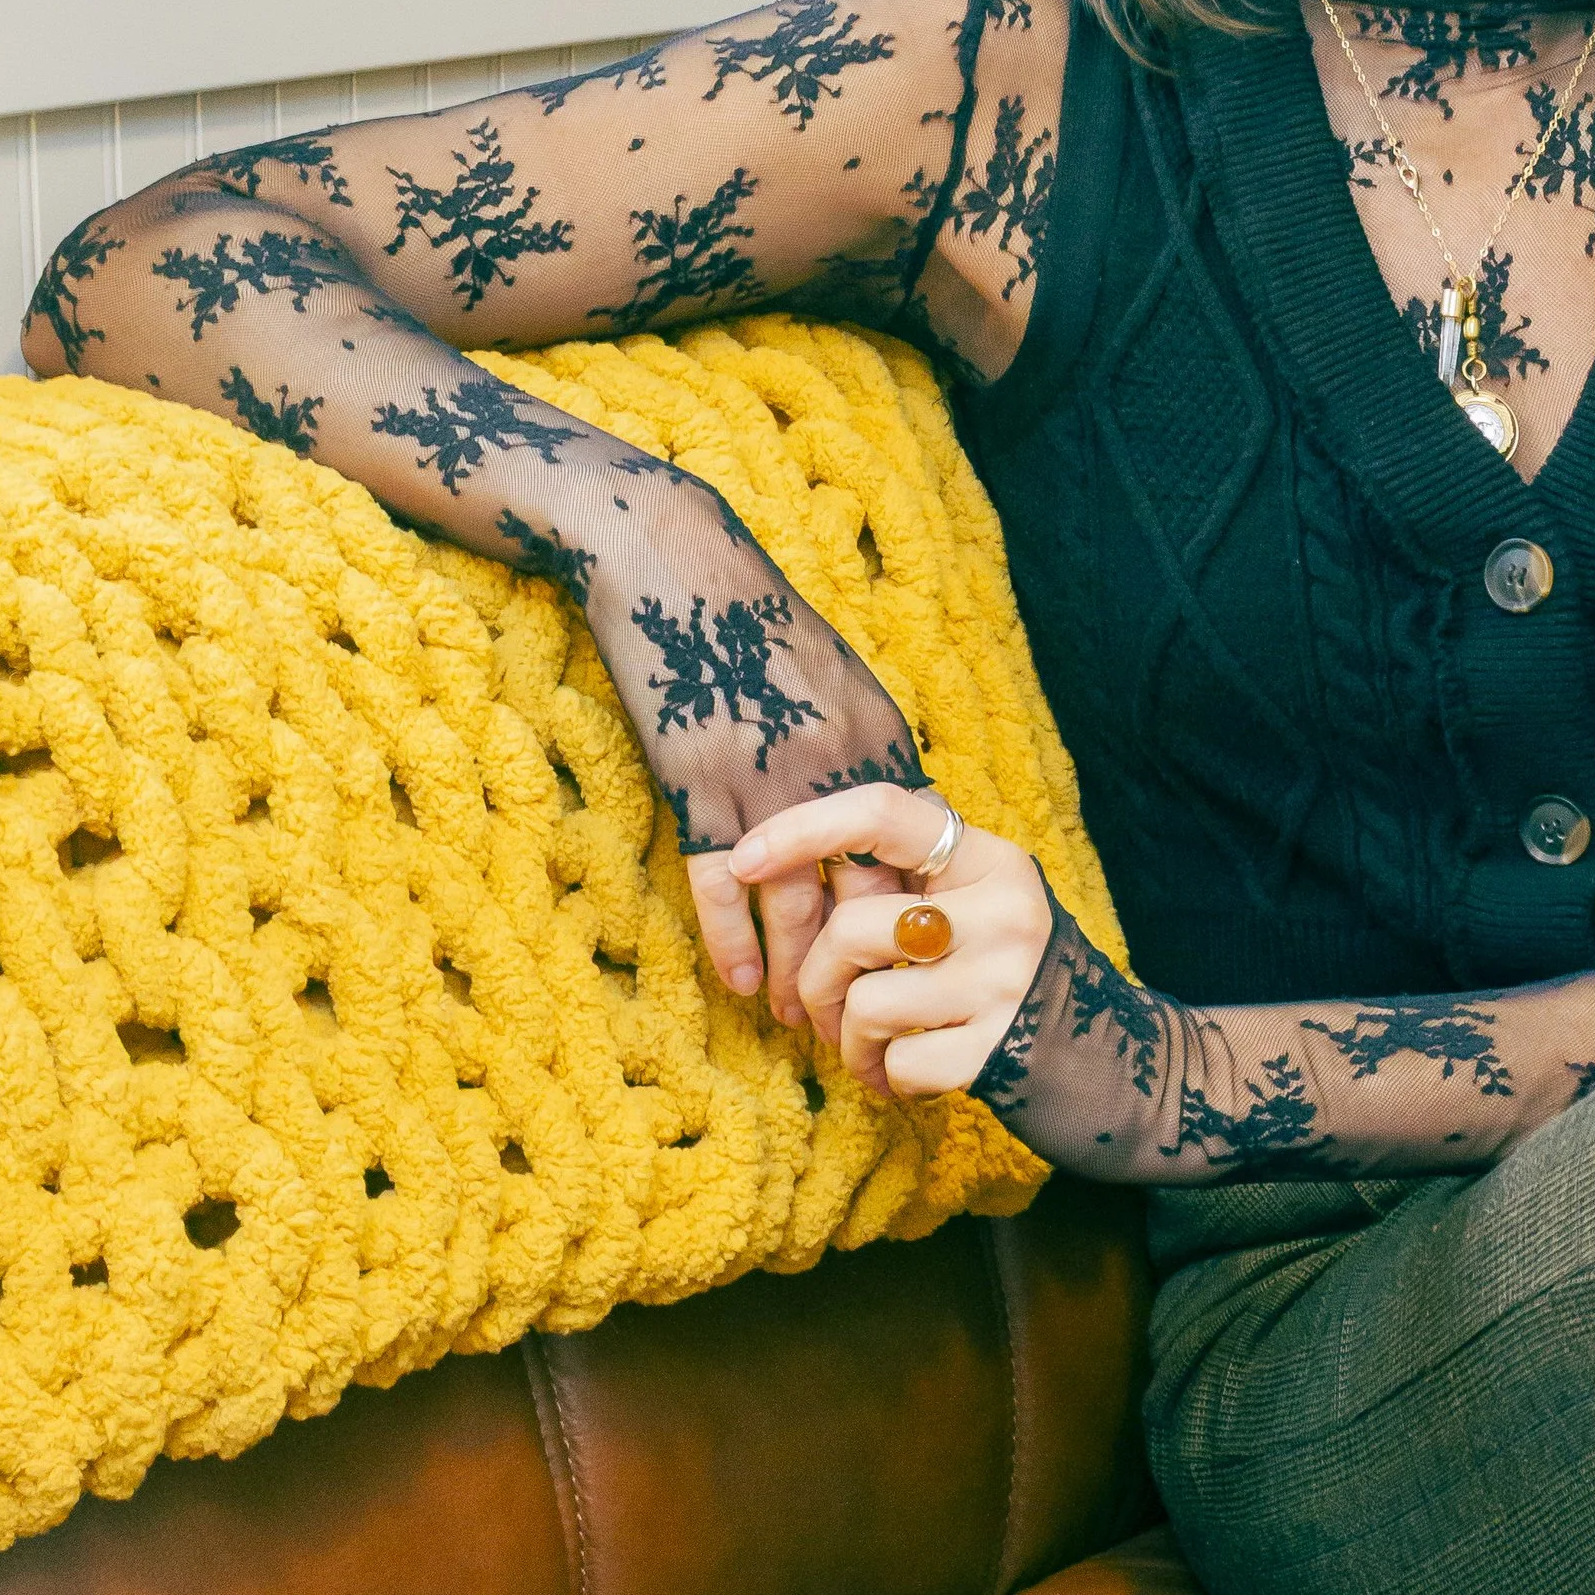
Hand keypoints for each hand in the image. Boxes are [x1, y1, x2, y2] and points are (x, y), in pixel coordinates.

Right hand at [588, 506, 926, 1009]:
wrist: (678, 569)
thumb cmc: (760, 626)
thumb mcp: (840, 684)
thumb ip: (867, 757)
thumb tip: (890, 828)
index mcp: (879, 744)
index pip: (914, 859)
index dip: (915, 923)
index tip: (913, 971)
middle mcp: (834, 772)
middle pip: (864, 899)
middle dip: (866, 969)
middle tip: (864, 1025)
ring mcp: (764, 785)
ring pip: (793, 910)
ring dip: (799, 975)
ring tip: (798, 1022)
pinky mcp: (698, 791)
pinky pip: (720, 890)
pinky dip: (733, 944)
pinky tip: (740, 986)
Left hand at [724, 785, 1051, 1101]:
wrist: (1105, 1059)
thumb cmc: (1007, 972)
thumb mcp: (980, 902)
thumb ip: (911, 880)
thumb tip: (790, 861)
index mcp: (990, 859)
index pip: (884, 813)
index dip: (803, 827)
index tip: (742, 857)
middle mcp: (1002, 909)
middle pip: (853, 929)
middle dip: (818, 981)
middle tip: (826, 1014)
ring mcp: (1002, 981)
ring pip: (866, 1003)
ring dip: (850, 1043)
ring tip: (871, 1053)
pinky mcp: (995, 1051)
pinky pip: (896, 1062)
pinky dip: (887, 1078)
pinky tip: (908, 1075)